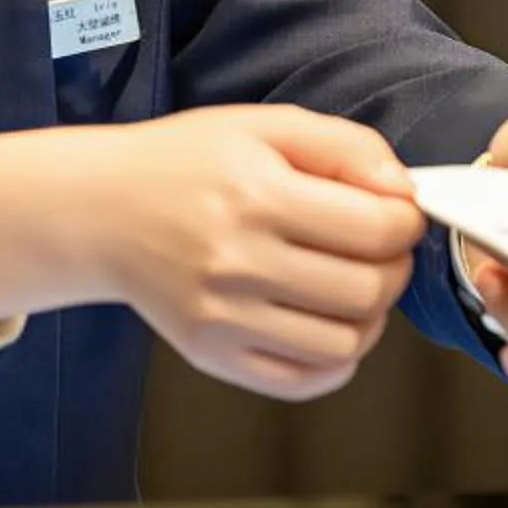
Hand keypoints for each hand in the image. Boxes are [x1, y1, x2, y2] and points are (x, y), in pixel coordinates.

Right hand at [0, 106, 424, 401]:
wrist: (101, 209)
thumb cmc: (184, 162)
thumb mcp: (264, 126)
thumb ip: (345, 147)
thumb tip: (404, 192)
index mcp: (255, 194)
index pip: (375, 228)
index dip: (406, 222)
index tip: (400, 214)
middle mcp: (237, 261)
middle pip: (366, 290)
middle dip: (395, 268)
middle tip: (383, 250)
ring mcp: (222, 317)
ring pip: (343, 344)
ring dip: (372, 318)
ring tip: (357, 287)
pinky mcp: (211, 355)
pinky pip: (302, 381)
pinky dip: (336, 361)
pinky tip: (329, 325)